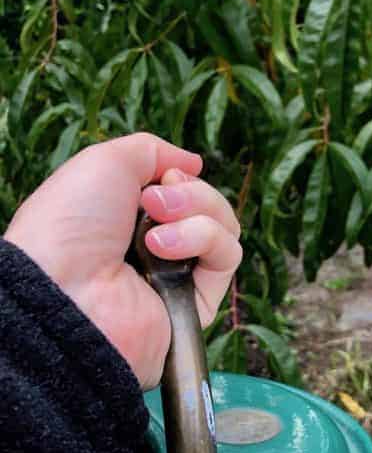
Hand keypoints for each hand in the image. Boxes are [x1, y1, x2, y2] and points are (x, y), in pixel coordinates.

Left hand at [5, 133, 241, 388]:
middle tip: (153, 203)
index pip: (184, 188)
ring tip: (154, 233)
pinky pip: (228, 255)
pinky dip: (202, 240)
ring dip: (196, 213)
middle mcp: (158, 245)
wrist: (63, 287)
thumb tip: (194, 162)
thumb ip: (152, 151)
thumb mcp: (104, 162)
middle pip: (210, 203)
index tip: (161, 178)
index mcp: (132, 216)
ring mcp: (180, 274)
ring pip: (225, 225)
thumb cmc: (70, 224)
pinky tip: (162, 248)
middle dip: (190, 192)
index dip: (180, 176)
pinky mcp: (198, 301)